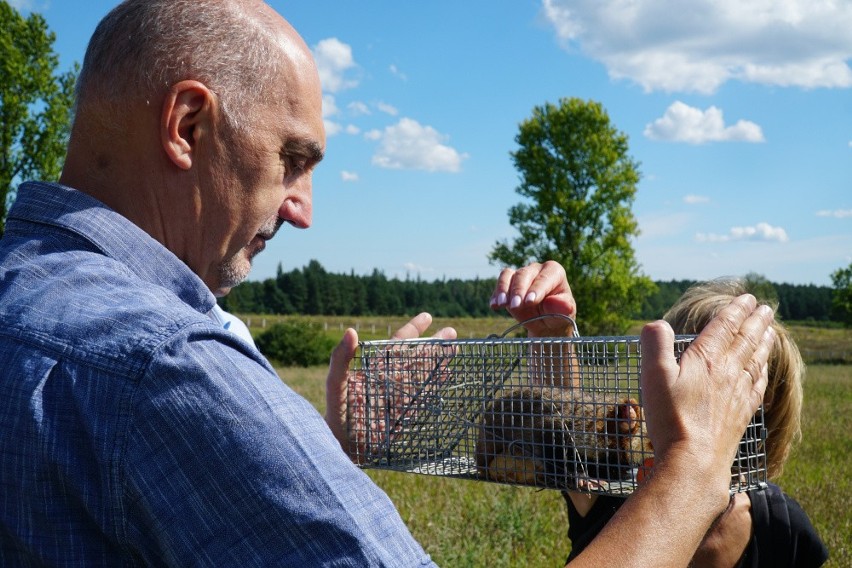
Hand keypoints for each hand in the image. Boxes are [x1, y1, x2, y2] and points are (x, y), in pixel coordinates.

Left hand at [325, 313, 455, 459]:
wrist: (341, 446)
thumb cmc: (334, 413)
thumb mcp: (335, 383)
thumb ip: (340, 358)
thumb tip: (351, 331)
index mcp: (375, 368)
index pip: (398, 344)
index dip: (412, 330)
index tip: (427, 317)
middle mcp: (390, 379)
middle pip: (416, 357)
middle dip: (433, 344)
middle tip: (452, 331)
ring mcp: (400, 396)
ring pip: (423, 373)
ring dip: (439, 361)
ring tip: (455, 348)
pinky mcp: (406, 413)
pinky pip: (424, 395)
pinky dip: (436, 384)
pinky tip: (446, 374)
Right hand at [489, 261, 576, 336]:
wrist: (546, 322)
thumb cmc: (558, 316)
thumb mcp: (565, 315)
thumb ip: (563, 308)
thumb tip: (554, 302)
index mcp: (555, 272)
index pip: (544, 278)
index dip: (537, 289)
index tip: (530, 302)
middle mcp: (537, 269)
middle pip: (524, 274)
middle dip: (518, 290)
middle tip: (515, 306)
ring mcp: (521, 274)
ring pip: (509, 275)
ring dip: (503, 289)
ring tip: (500, 304)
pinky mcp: (509, 282)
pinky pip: (500, 283)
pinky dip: (496, 294)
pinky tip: (494, 306)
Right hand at [639, 294, 773, 498]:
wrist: (693, 461)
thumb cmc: (670, 419)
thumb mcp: (652, 376)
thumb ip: (655, 344)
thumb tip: (658, 323)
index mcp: (705, 359)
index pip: (725, 327)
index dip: (736, 310)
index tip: (748, 298)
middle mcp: (727, 373)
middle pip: (746, 340)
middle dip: (756, 321)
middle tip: (766, 308)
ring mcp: (737, 394)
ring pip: (755, 361)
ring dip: (764, 343)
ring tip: (770, 331)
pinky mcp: (740, 415)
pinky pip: (757, 386)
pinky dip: (763, 372)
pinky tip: (764, 370)